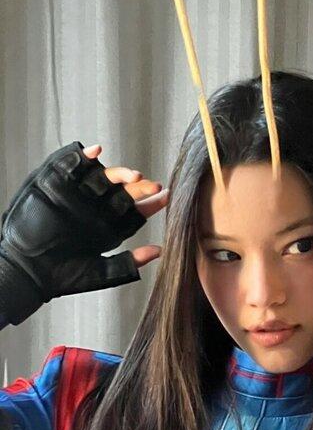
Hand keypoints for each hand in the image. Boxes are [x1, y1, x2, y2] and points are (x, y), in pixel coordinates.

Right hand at [0, 140, 167, 324]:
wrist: (29, 270)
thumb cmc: (63, 276)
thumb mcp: (100, 272)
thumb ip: (128, 263)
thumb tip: (160, 251)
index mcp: (109, 227)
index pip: (135, 211)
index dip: (151, 204)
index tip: (166, 198)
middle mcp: (96, 208)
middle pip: (123, 191)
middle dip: (140, 187)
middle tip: (154, 186)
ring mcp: (77, 194)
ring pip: (103, 176)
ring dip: (120, 173)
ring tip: (134, 175)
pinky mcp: (56, 184)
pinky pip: (70, 164)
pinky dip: (82, 156)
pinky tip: (96, 153)